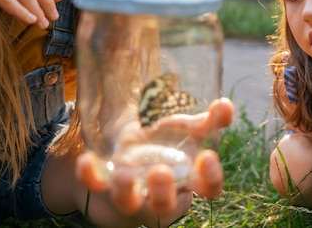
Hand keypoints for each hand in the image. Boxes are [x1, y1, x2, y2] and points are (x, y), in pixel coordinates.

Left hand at [76, 98, 233, 216]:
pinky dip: (90, 177)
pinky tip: (86, 161)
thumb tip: (225, 104)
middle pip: (167, 208)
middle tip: (160, 172)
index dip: (211, 180)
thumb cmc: (169, 142)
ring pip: (130, 205)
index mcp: (190, 181)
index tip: (206, 157)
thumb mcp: (189, 130)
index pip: (209, 191)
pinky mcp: (106, 187)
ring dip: (127, 192)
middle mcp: (162, 195)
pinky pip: (96, 187)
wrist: (133, 145)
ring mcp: (133, 194)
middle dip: (163, 194)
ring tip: (125, 173)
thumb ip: (211, 120)